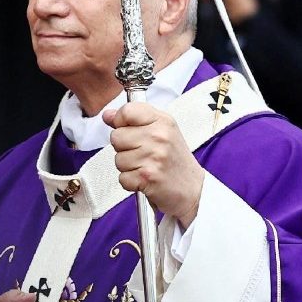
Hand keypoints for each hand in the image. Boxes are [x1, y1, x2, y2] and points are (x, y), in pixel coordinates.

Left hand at [104, 102, 205, 226]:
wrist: (193, 190)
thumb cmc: (175, 161)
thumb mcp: (161, 132)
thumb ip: (134, 120)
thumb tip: (107, 115)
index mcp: (162, 121)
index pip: (127, 111)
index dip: (120, 122)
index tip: (129, 130)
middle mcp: (159, 136)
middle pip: (116, 136)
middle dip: (124, 148)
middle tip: (142, 154)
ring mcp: (154, 157)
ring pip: (117, 159)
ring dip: (128, 167)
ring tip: (146, 167)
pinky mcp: (147, 178)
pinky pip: (122, 178)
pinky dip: (131, 182)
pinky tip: (145, 179)